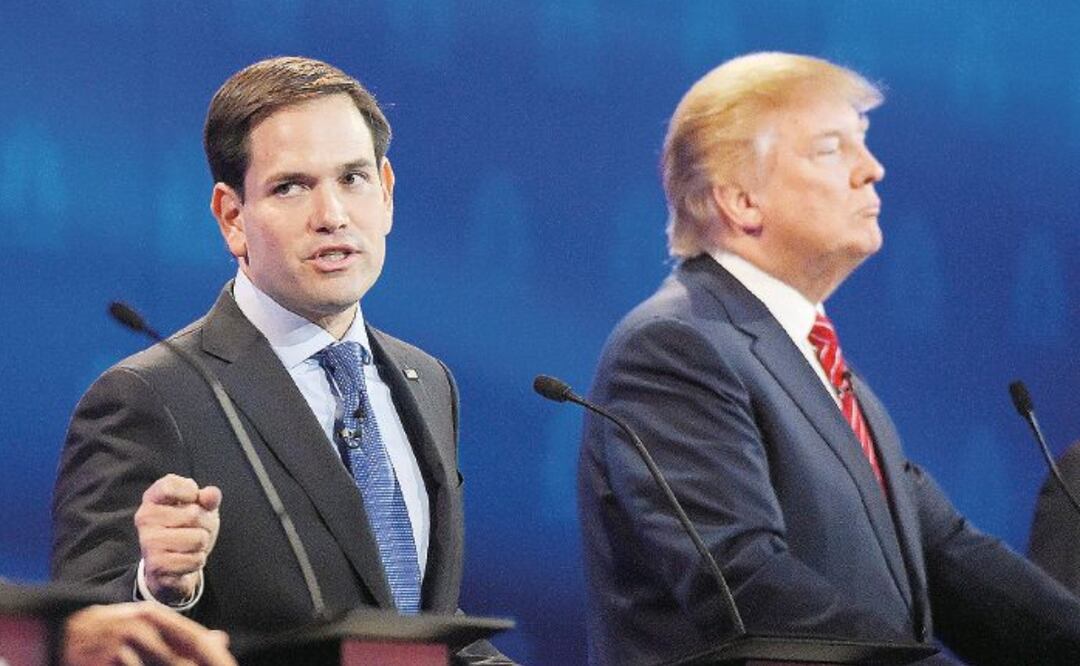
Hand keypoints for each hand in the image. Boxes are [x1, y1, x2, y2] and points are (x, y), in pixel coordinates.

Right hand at [62, 602, 235, 665]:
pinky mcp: (106, 660)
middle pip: (177, 661)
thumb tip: (222, 639)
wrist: (64, 632)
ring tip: (150, 664)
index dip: (215, 657)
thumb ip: (182, 635)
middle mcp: (140, 627)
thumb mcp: (148, 626)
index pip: (195, 639)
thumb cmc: (113, 632)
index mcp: (154, 616)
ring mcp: (121, 645)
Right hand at [135, 474, 221, 603]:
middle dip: (206, 523)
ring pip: (197, 539)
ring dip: (203, 543)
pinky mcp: (156, 565)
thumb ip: (208, 498)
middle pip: (193, 514)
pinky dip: (198, 560)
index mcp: (152, 497)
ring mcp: (148, 542)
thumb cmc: (187, 527)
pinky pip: (195, 560)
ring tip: (191, 543)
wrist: (171, 563)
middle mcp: (145, 517)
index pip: (170, 486)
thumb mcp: (201, 507)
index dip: (190, 491)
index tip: (192, 499)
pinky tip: (185, 558)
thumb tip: (211, 495)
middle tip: (196, 528)